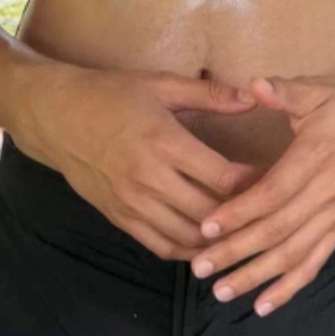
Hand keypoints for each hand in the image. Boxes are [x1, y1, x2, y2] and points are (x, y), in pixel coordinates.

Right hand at [10, 62, 260, 260]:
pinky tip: (207, 245)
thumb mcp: (160, 85)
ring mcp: (132, 203)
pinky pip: (160, 246)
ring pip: (187, 238)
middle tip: (270, 212)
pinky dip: (188, 250)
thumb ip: (209, 95)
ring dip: (218, 241)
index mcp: (164, 142)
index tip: (278, 180)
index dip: (255, 184)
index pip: (222, 177)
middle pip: (209, 213)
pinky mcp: (119, 218)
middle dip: (243, 217)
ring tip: (245, 233)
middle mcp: (149, 179)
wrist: (56, 116)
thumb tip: (253, 98)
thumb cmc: (111, 94)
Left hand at [190, 67, 334, 314]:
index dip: (239, 213)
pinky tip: (264, 305)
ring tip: (222, 293)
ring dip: (257, 276)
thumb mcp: (316, 89)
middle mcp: (328, 193)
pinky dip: (290, 286)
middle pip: (278, 231)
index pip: (272, 194)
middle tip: (199, 268)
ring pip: (294, 254)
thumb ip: (283, 91)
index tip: (206, 226)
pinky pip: (316, 262)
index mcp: (316, 157)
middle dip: (236, 252)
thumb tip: (252, 85)